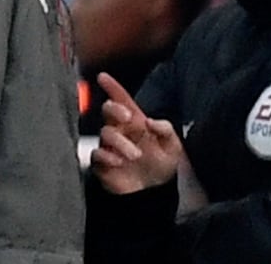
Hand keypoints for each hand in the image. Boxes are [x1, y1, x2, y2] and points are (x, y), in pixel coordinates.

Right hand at [90, 73, 182, 193]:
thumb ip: (166, 130)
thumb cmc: (162, 166)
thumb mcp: (173, 146)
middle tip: (129, 118)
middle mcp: (120, 131)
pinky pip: (97, 154)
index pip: (122, 100)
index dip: (112, 87)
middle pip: (108, 110)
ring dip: (120, 141)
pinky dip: (107, 156)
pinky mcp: (103, 163)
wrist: (154, 194)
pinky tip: (119, 162)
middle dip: (116, 109)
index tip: (103, 77)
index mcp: (136, 122)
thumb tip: (150, 121)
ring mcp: (110, 147)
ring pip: (105, 133)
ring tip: (135, 155)